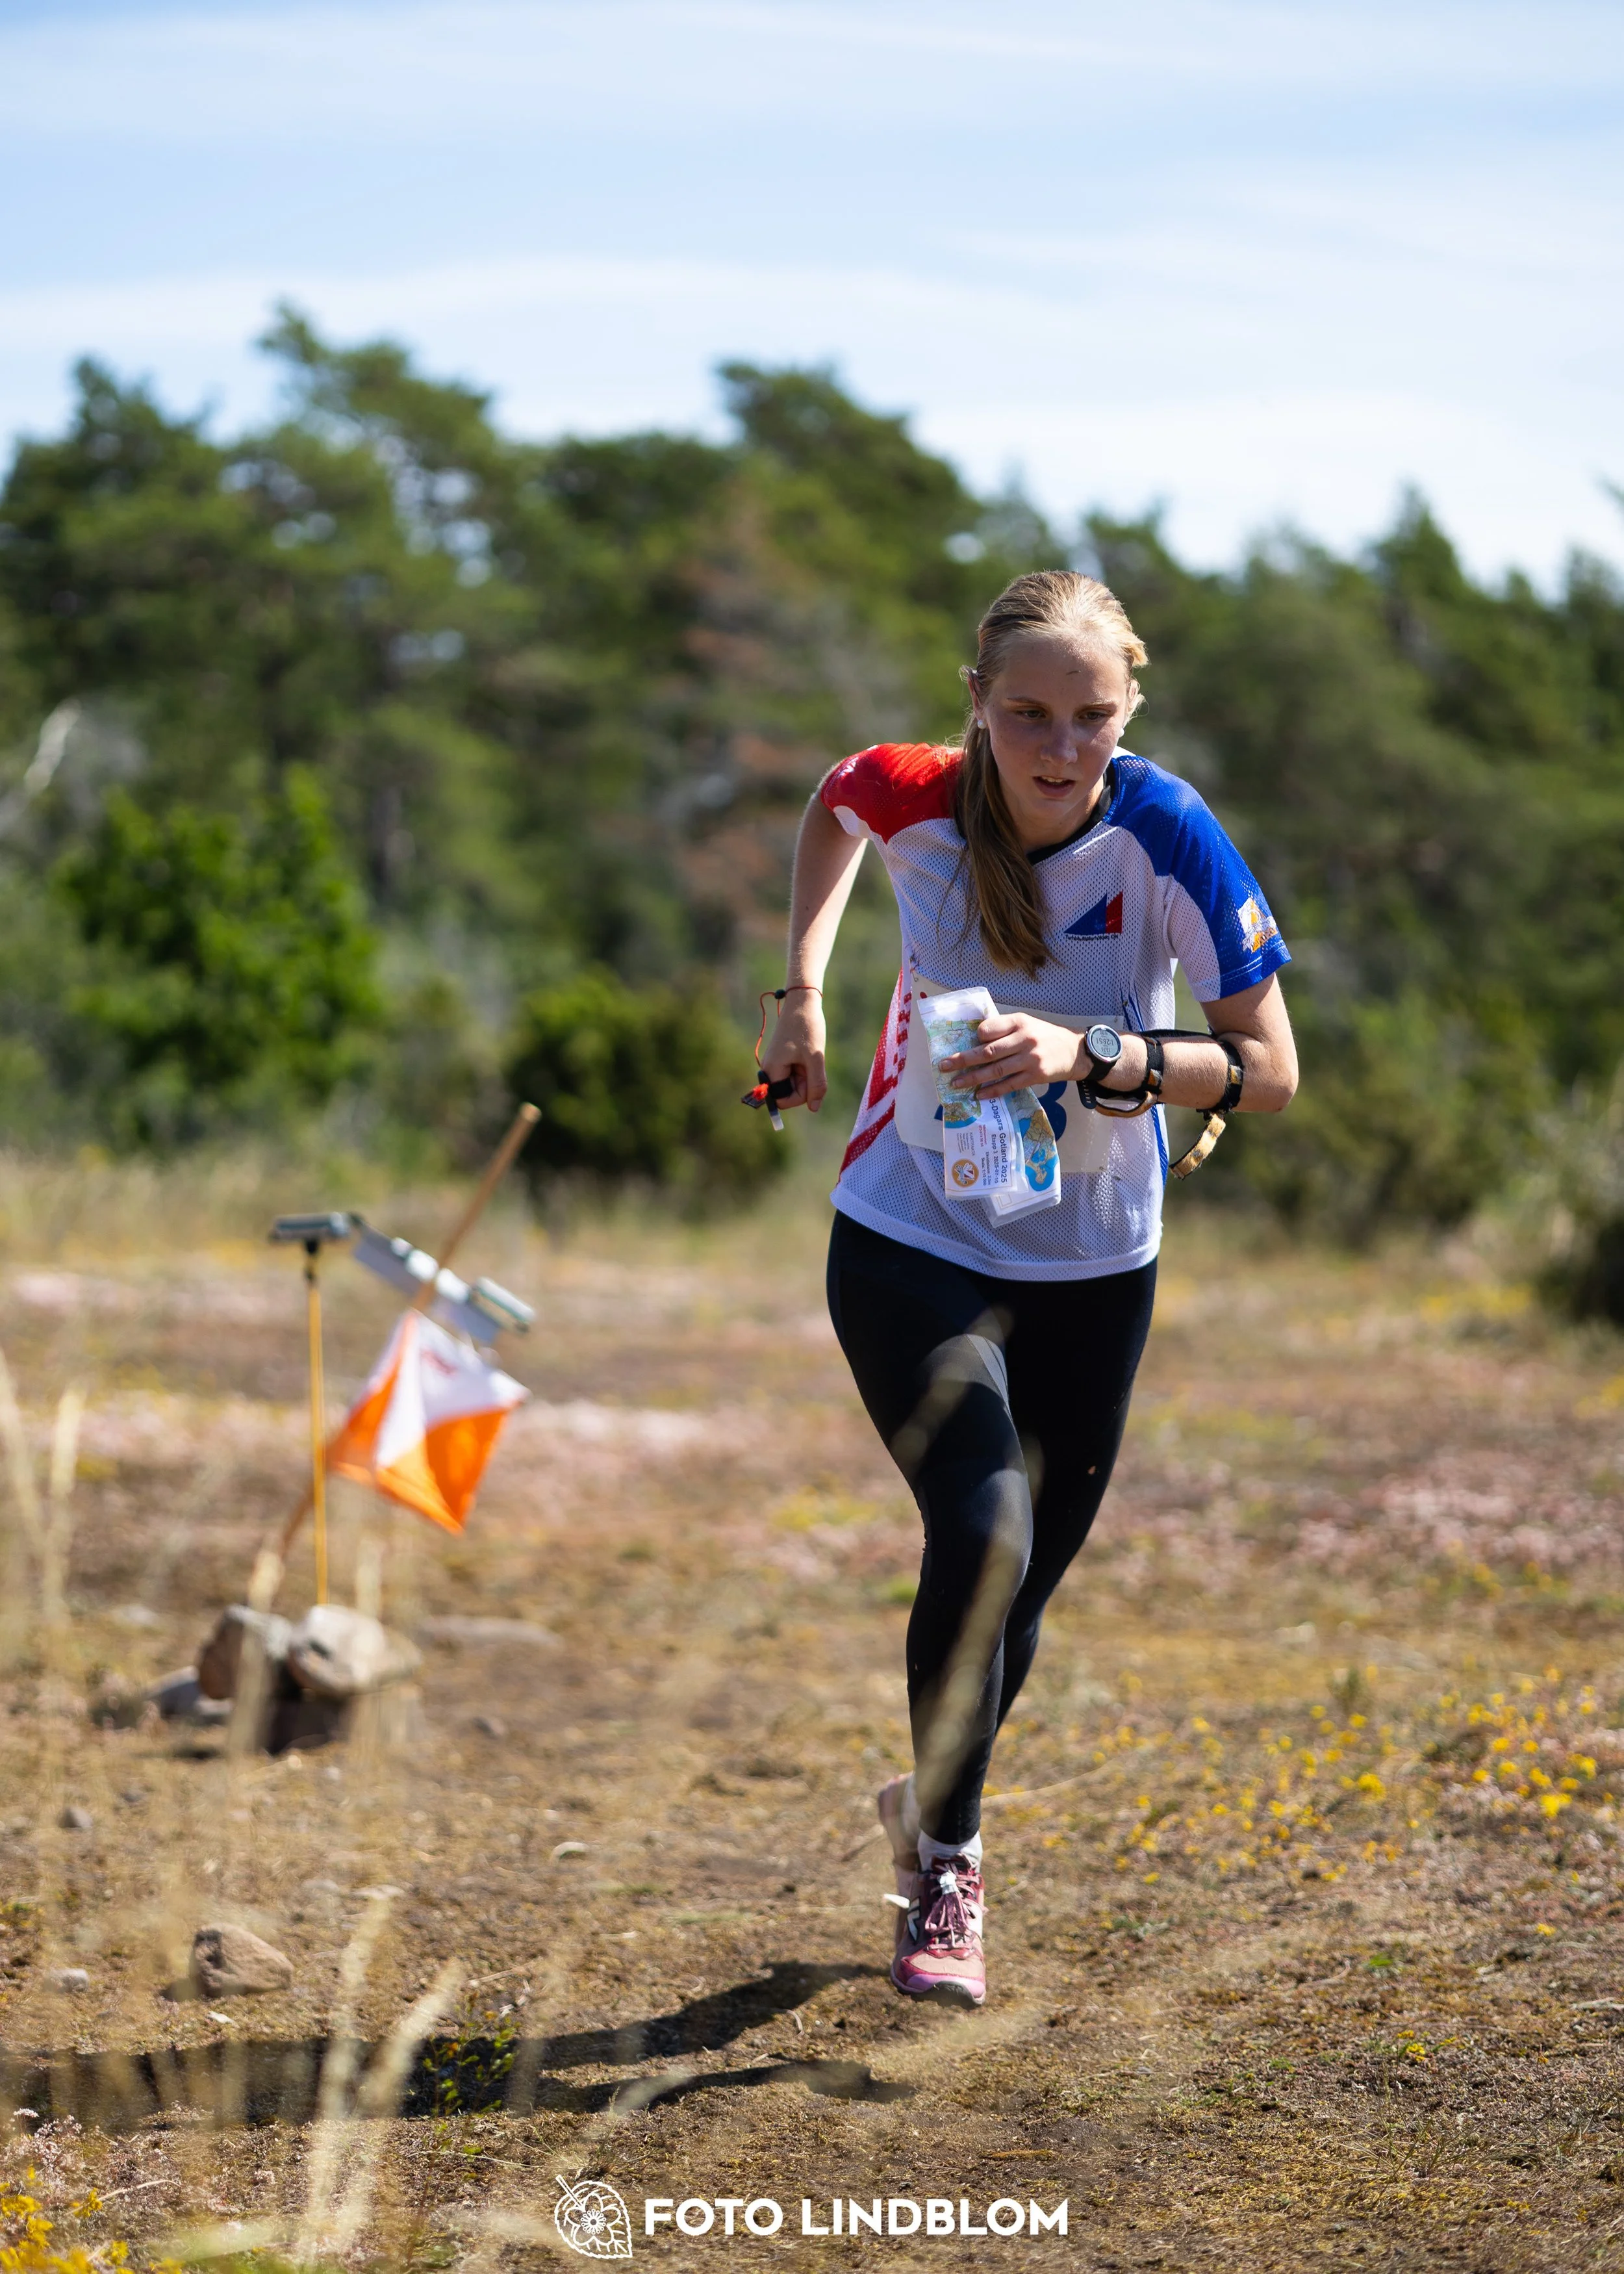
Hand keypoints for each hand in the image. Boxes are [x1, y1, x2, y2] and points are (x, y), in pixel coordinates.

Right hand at [759, 991, 826, 1112]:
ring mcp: (775, 1064)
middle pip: (788, 1094)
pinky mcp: (781, 1059)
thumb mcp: (816, 1058)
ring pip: (792, 1085)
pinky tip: (807, 1055)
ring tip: (810, 1056)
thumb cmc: (808, 1028)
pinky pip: (793, 1075)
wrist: (802, 1003)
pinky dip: (804, 1070)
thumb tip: (814, 1108)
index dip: (800, 1095)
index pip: (783, 1101)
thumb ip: (816, 1085)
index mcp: (772, 1069)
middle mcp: (769, 1069)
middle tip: (811, 1063)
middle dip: (804, 1084)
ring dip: (805, 1076)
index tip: (810, 1076)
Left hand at [940, 1016, 1147, 1100]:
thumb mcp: (1026, 1023)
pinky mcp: (1035, 1076)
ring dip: (973, 1078)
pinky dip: (993, 1090)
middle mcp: (1024, 1039)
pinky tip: (979, 1095)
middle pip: (988, 1052)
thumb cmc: (1044, 1036)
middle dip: (963, 1059)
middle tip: (943, 1066)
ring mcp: (1030, 1059)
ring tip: (956, 1083)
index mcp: (1019, 1022)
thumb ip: (1003, 1028)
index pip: (989, 1029)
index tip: (963, 1043)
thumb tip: (974, 1039)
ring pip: (996, 1070)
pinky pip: (1010, 1085)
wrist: (1075, 1052)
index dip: (975, 1037)